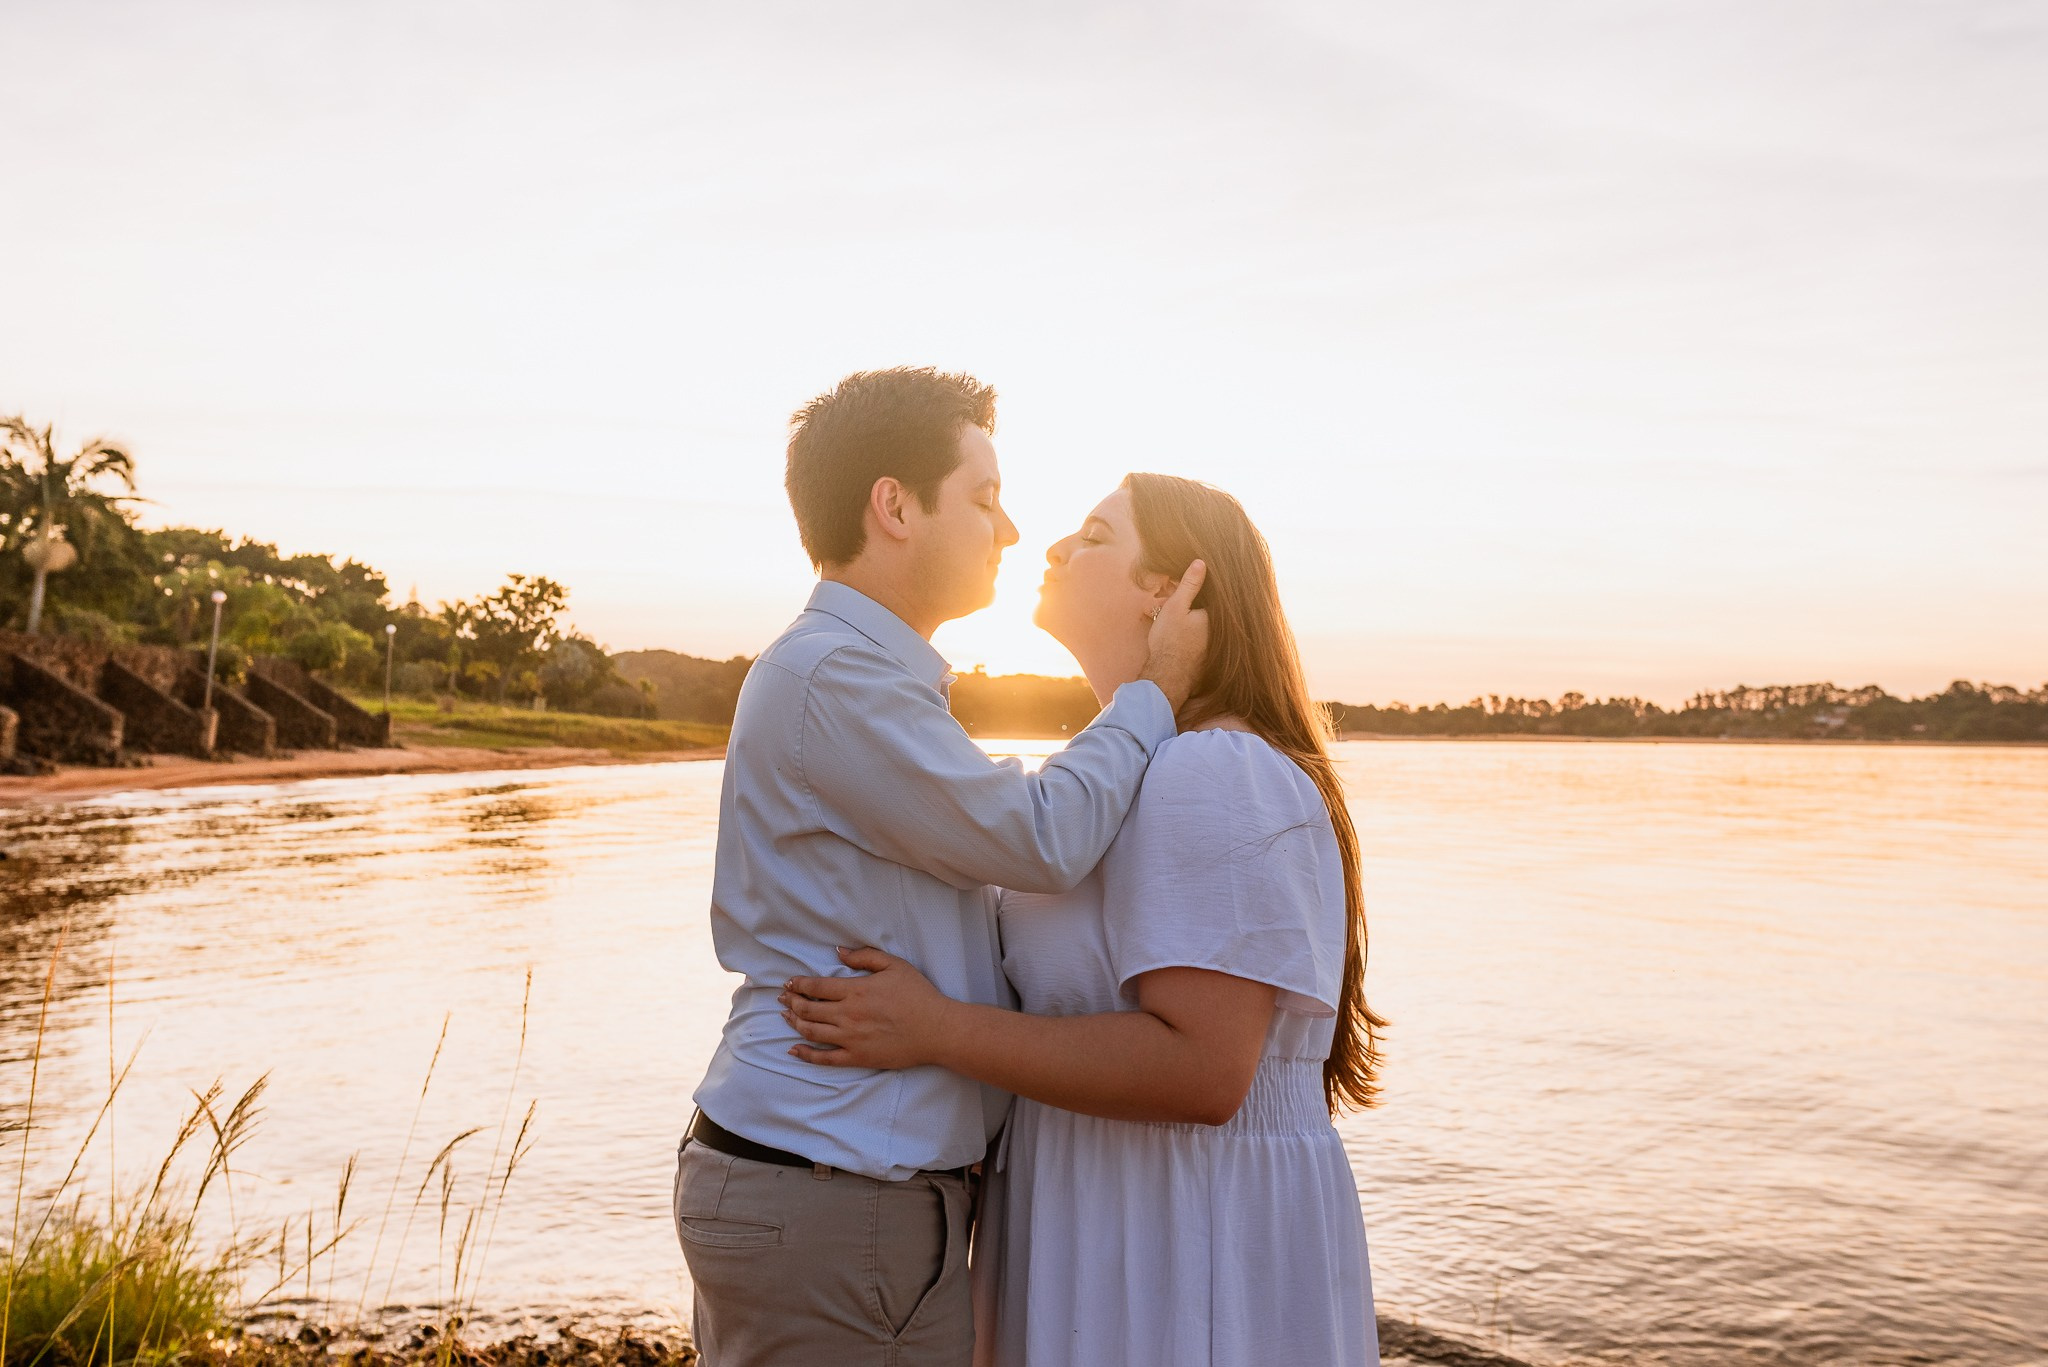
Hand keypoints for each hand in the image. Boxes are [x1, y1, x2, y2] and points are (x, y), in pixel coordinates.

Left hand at [780, 947, 953, 1070]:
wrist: (937, 1030)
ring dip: (794, 1022)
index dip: (798, 984)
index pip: (816, 986)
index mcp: (856, 990)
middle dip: (791, 1001)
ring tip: (785, 1016)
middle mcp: (848, 1015)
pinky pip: (824, 1058)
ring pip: (811, 1031)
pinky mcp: (856, 1057)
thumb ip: (865, 956)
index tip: (789, 983)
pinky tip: (793, 1049)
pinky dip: (805, 1054)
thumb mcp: (895, 965)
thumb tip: (838, 951)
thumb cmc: (918, 995)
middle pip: (808, 1008)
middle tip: (782, 998)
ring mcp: (850, 1038)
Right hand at [1137, 559, 1208, 710]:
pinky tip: (1170, 635)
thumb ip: (1190, 584)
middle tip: (1159, 604)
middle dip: (1182, 604)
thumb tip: (1202, 562)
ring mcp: (1214, 645)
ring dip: (1181, 618)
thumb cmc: (1170, 643)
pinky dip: (1185, 632)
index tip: (1172, 589)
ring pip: (1197, 623)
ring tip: (1157, 616)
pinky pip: (1196, 636)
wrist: (1167, 679)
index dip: (1189, 590)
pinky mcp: (1206, 656)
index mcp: (1216, 615)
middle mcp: (1220, 631)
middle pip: (1201, 609)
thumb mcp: (1176, 607)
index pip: (1207, 594)